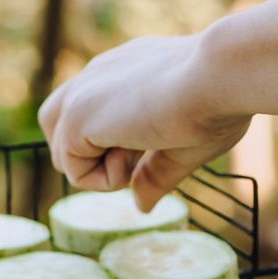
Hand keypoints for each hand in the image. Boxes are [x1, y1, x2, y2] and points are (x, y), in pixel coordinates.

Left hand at [38, 34, 250, 211]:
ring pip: (62, 152)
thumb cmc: (217, 102)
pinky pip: (72, 171)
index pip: (91, 113)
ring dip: (100, 169)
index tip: (157, 138)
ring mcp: (81, 94)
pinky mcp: (75, 116)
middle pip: (58, 126)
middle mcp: (96, 76)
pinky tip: (136, 152)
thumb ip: (154, 173)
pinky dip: (105, 179)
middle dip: (90, 155)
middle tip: (140, 150)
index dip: (116, 144)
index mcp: (122, 72)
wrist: (219, 76)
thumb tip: (140, 207)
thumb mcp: (184, 145)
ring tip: (140, 150)